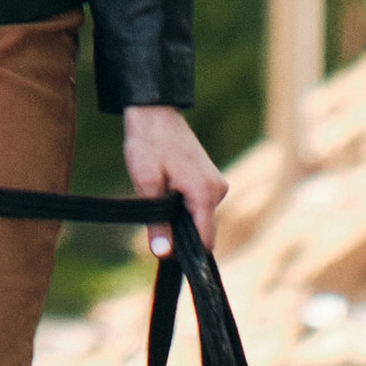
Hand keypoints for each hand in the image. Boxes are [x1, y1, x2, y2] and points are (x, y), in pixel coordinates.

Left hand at [121, 105, 225, 260]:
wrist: (154, 112)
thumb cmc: (149, 144)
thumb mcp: (147, 184)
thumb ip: (157, 222)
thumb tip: (163, 253)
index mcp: (206, 194)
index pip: (206, 241)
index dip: (187, 253)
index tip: (165, 253)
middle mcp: (218, 190)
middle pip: (202, 230)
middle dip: (180, 233)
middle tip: (154, 220)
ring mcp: (215, 183)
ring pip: (199, 217)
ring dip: (179, 216)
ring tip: (158, 195)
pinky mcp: (209, 178)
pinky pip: (198, 204)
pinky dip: (182, 205)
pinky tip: (165, 189)